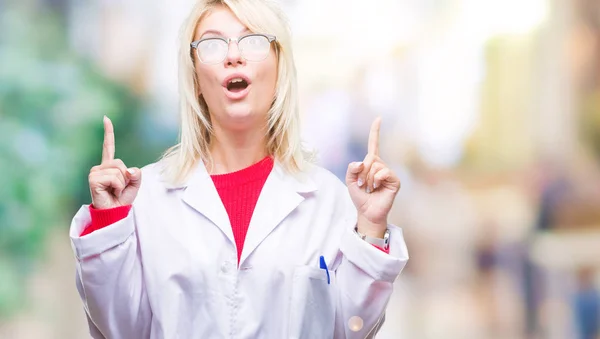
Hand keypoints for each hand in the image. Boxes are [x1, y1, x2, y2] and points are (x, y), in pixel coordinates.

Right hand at [88, 116, 141, 208]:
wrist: (115, 213)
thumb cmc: (122, 199)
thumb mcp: (135, 184)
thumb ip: (136, 174)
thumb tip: (130, 170)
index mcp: (109, 166)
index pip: (108, 146)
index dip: (108, 133)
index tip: (106, 118)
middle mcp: (100, 167)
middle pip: (120, 163)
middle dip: (126, 177)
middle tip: (119, 188)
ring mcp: (95, 173)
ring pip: (118, 171)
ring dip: (122, 183)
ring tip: (114, 191)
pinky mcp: (93, 179)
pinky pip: (114, 177)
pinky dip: (118, 186)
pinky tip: (110, 192)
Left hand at [345, 117, 400, 237]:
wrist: (367, 212)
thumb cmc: (360, 197)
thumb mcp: (350, 180)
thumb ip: (351, 168)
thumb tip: (362, 162)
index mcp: (371, 163)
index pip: (373, 144)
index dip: (375, 131)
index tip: (379, 118)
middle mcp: (381, 165)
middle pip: (369, 158)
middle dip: (362, 172)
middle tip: (363, 184)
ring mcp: (388, 172)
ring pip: (375, 165)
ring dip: (368, 178)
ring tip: (370, 188)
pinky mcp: (394, 180)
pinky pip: (383, 172)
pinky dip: (376, 179)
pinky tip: (377, 187)